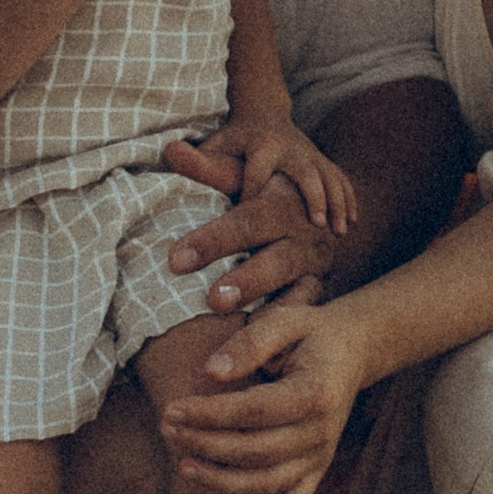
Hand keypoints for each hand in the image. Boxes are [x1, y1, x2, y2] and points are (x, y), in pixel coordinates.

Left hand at [157, 292, 369, 493]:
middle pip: (255, 451)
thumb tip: (212, 372)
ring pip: (267, 481)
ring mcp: (321, 454)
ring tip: (183, 466)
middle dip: (205, 444)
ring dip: (222, 480)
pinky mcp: (318, 468)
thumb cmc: (311, 332)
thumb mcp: (285, 320)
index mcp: (314, 393)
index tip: (171, 408)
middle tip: (166, 429)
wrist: (354, 350)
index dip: (209, 414)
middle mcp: (321, 431)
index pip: (253, 411)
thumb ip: (249, 343)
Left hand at [160, 142, 342, 313]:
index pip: (247, 218)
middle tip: (214, 301)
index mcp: (281, 190)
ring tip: (240, 325)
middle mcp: (304, 220)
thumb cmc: (262, 178)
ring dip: (267, 298)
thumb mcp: (236, 168)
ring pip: (293, 275)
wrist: (319, 189)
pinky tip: (269, 344)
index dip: (215, 239)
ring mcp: (318, 248)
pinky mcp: (323, 273)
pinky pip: (310, 300)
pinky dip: (291, 317)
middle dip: (247, 277)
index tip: (176, 261)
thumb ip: (205, 167)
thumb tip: (169, 149)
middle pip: (276, 255)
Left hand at [210, 111, 355, 237]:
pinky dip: (348, 202)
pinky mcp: (327, 167)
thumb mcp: (218, 148)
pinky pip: (343, 182)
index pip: (259, 169)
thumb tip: (168, 153)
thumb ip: (198, 159)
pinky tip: (351, 224)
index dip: (254, 190)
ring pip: (329, 179)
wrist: (268, 117)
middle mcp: (292, 150)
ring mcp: (314, 158)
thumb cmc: (237, 141)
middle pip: (303, 174)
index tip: (252, 217)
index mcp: (263, 146)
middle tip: (316, 225)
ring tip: (338, 231)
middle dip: (312, 197)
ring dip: (334, 203)